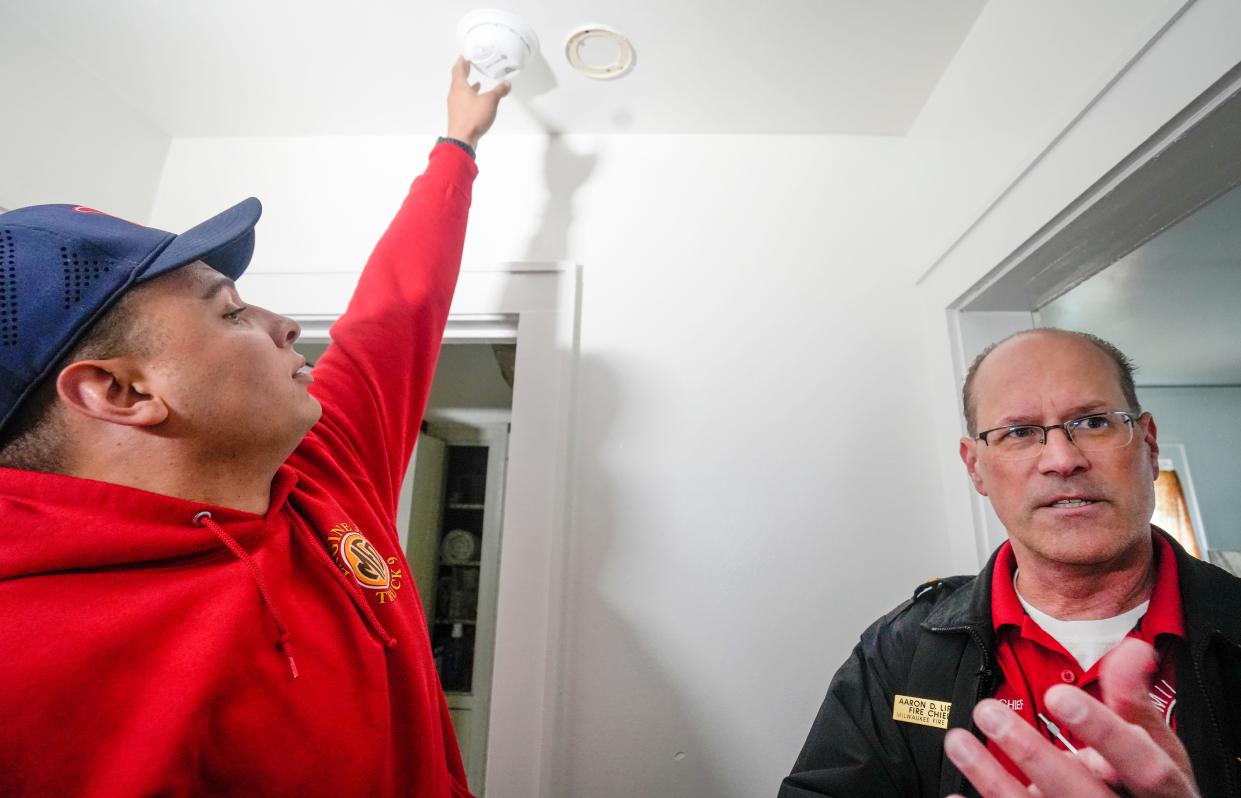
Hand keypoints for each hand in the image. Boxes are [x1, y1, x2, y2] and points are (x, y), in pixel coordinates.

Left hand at [446, 56, 510, 150]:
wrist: (462, 139)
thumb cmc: (473, 117)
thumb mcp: (490, 101)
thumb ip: (499, 91)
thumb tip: (506, 84)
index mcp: (459, 87)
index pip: (458, 70)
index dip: (461, 62)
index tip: (463, 57)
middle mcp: (454, 95)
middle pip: (457, 80)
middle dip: (464, 73)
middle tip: (468, 66)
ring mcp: (455, 106)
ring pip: (460, 92)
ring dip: (467, 86)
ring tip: (475, 83)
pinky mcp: (458, 116)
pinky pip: (462, 102)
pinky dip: (469, 98)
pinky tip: (476, 102)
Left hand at [943, 639, 1198, 796]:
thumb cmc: (1144, 781)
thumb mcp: (1155, 743)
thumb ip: (1135, 701)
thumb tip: (1133, 650)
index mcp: (1165, 791)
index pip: (1144, 765)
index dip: (1103, 731)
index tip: (1058, 695)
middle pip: (1081, 793)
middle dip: (1031, 752)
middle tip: (989, 712)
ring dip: (991, 777)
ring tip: (958, 741)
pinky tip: (955, 796)